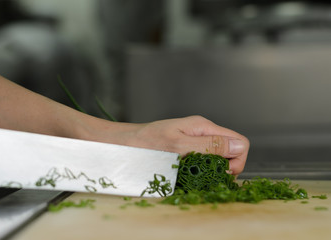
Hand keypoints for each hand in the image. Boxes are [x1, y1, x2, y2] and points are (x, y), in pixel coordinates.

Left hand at [125, 115, 248, 174]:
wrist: (123, 145)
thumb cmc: (145, 143)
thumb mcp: (179, 144)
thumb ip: (209, 145)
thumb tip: (239, 146)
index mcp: (203, 127)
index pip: (239, 142)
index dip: (236, 160)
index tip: (221, 173)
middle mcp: (202, 134)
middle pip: (231, 152)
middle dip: (225, 168)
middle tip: (206, 176)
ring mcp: (195, 143)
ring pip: (219, 160)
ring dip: (212, 172)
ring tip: (195, 176)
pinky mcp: (187, 152)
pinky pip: (204, 163)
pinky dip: (201, 172)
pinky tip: (189, 175)